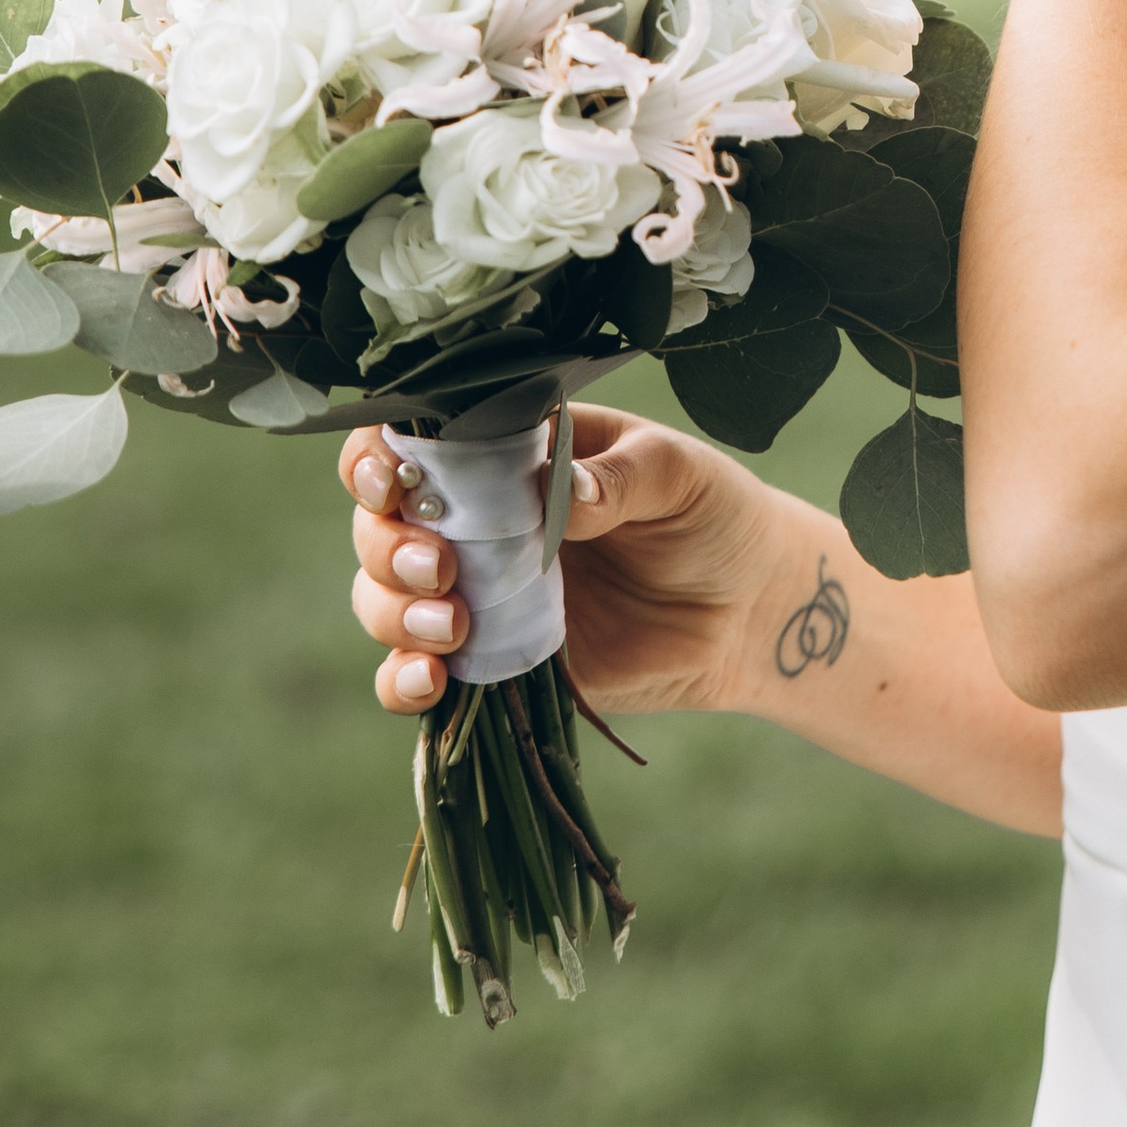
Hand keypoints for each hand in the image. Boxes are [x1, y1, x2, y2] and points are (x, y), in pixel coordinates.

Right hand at [341, 406, 786, 718]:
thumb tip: (555, 487)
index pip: (419, 444)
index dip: (380, 459)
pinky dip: (403, 680)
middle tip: (437, 568)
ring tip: (450, 624)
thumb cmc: (712, 516)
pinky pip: (418, 674)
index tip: (393, 484)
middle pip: (383, 525)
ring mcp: (480, 593)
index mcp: (515, 454)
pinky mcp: (494, 661)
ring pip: (384, 599)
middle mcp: (479, 522)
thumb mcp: (676, 476)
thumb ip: (616, 479)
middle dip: (387, 545)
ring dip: (393, 612)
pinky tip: (430, 681)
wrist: (746, 609)